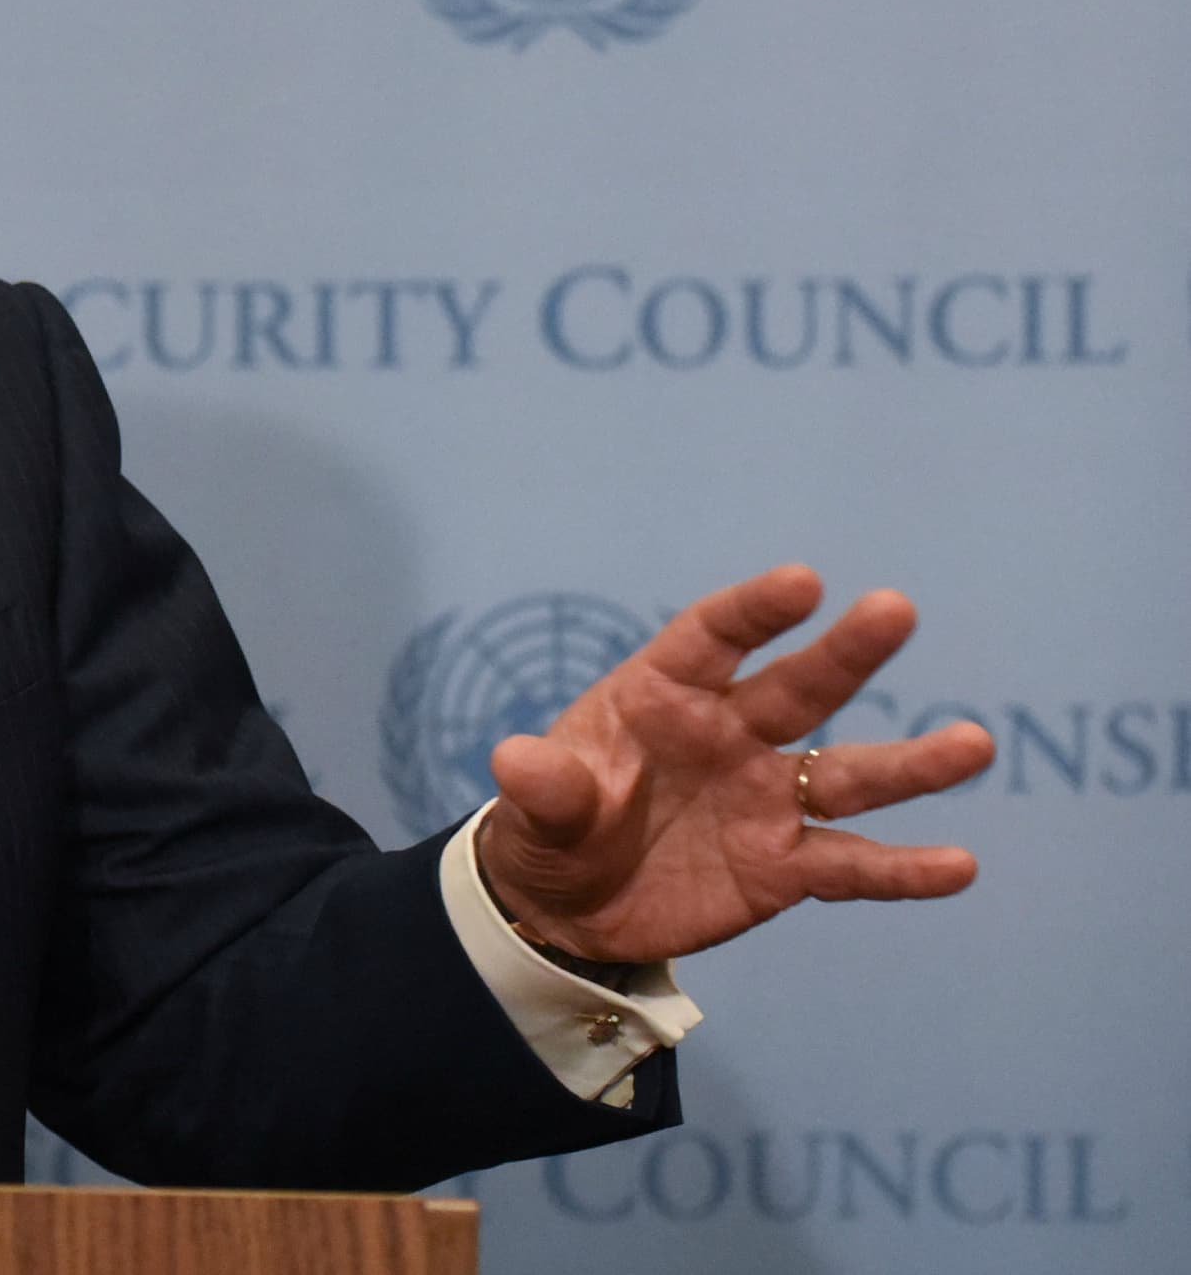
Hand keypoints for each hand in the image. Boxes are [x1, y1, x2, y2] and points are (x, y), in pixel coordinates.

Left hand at [473, 564, 992, 965]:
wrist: (567, 906)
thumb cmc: (550, 830)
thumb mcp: (531, 814)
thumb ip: (542, 788)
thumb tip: (515, 762)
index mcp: (662, 694)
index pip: (711, 637)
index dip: (755, 610)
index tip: (803, 583)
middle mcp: (729, 734)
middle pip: (797, 688)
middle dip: (845, 653)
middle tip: (896, 609)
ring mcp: (765, 798)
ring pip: (847, 773)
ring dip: (910, 763)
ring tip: (974, 744)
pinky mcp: (785, 865)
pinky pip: (850, 864)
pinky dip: (902, 868)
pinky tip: (959, 865)